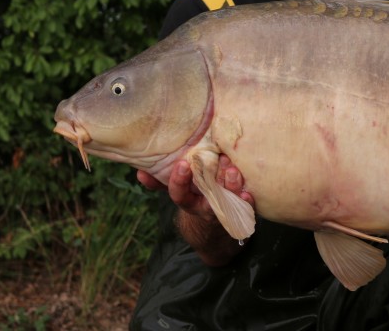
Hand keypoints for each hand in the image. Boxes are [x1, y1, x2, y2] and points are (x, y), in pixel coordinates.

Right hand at [137, 156, 253, 219]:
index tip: (182, 165)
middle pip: (206, 194)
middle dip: (211, 180)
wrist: (213, 226)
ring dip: (230, 187)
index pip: (179, 193)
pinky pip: (244, 208)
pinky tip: (248, 193)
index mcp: (187, 200)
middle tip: (218, 161)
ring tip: (233, 171)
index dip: (179, 181)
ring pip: (226, 200)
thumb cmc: (193, 196)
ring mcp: (222, 209)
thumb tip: (140, 172)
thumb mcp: (177, 190)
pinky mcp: (238, 211)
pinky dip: (246, 201)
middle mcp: (204, 206)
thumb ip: (159, 182)